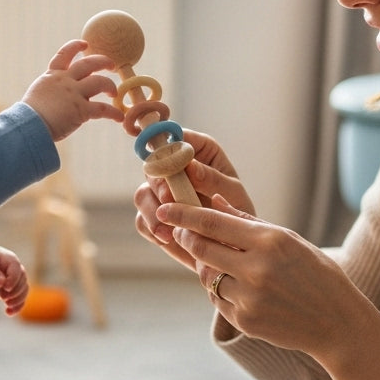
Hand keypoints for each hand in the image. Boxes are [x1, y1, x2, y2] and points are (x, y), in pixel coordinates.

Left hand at [0, 245, 29, 314]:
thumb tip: (1, 282)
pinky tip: (9, 312)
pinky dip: (17, 306)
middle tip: (2, 297)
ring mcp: (12, 280)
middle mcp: (11, 268)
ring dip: (18, 299)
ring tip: (8, 306)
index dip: (13, 277)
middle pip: (22, 279)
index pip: (15, 266)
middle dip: (15, 290)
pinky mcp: (9, 291)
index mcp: (4, 257)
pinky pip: (19, 299)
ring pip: (23, 289)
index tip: (6, 288)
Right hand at [22, 40, 121, 141]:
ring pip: (100, 82)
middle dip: (103, 61)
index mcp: (52, 76)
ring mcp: (74, 94)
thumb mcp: (38, 94)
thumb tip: (55, 97)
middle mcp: (64, 81)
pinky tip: (119, 117)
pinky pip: (103, 109)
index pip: (64, 55)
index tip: (85, 44)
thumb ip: (50, 91)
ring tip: (113, 93)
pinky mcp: (81, 110)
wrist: (28, 125)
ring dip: (110, 86)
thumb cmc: (29, 115)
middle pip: (89, 63)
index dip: (75, 46)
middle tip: (111, 65)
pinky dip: (113, 113)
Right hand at [134, 129, 255, 265]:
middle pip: (152, 166)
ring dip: (152, 211)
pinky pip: (142, 220)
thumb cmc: (237, 209)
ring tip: (169, 230)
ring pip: (142, 194)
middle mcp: (174, 168)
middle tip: (169, 198)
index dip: (164, 142)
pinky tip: (168, 238)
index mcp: (198, 151)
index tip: (162, 154)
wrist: (233, 242)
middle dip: (158, 183)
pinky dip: (152, 229)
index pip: (175, 136)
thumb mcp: (233, 192)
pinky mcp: (154, 215)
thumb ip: (212, 178)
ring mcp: (161, 192)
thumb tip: (190, 165)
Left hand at [165, 194, 379, 379]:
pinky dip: (221, 291)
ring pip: (207, 277)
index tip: (165, 208)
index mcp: (270, 241)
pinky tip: (240, 289)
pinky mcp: (245, 321)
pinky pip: (218, 300)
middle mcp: (257, 268)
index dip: (183, 214)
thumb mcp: (289, 240)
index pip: (213, 222)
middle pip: (201, 248)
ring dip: (208, 268)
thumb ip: (248, 223)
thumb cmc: (315, 274)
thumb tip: (215, 201)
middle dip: (186, 237)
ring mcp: (249, 297)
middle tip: (180, 231)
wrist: (336, 323)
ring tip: (226, 265)